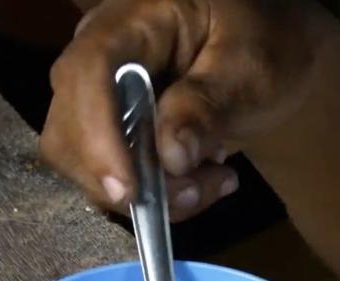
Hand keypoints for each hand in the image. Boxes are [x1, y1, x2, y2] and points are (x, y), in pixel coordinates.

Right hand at [39, 0, 333, 220]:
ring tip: (212, 182)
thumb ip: (207, 106)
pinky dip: (156, 199)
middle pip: (70, 130)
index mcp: (130, 22)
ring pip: (85, 167)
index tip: (129, 189)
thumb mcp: (250, 67)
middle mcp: (98, 60)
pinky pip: (111, 182)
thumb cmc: (262, 42)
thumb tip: (170, 157)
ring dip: (146, 195)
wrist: (269, 52)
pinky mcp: (109, 137)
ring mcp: (97, 101)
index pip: (87, 73)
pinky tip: (201, 183)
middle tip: (195, 191)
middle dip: (126, 180)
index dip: (96, 135)